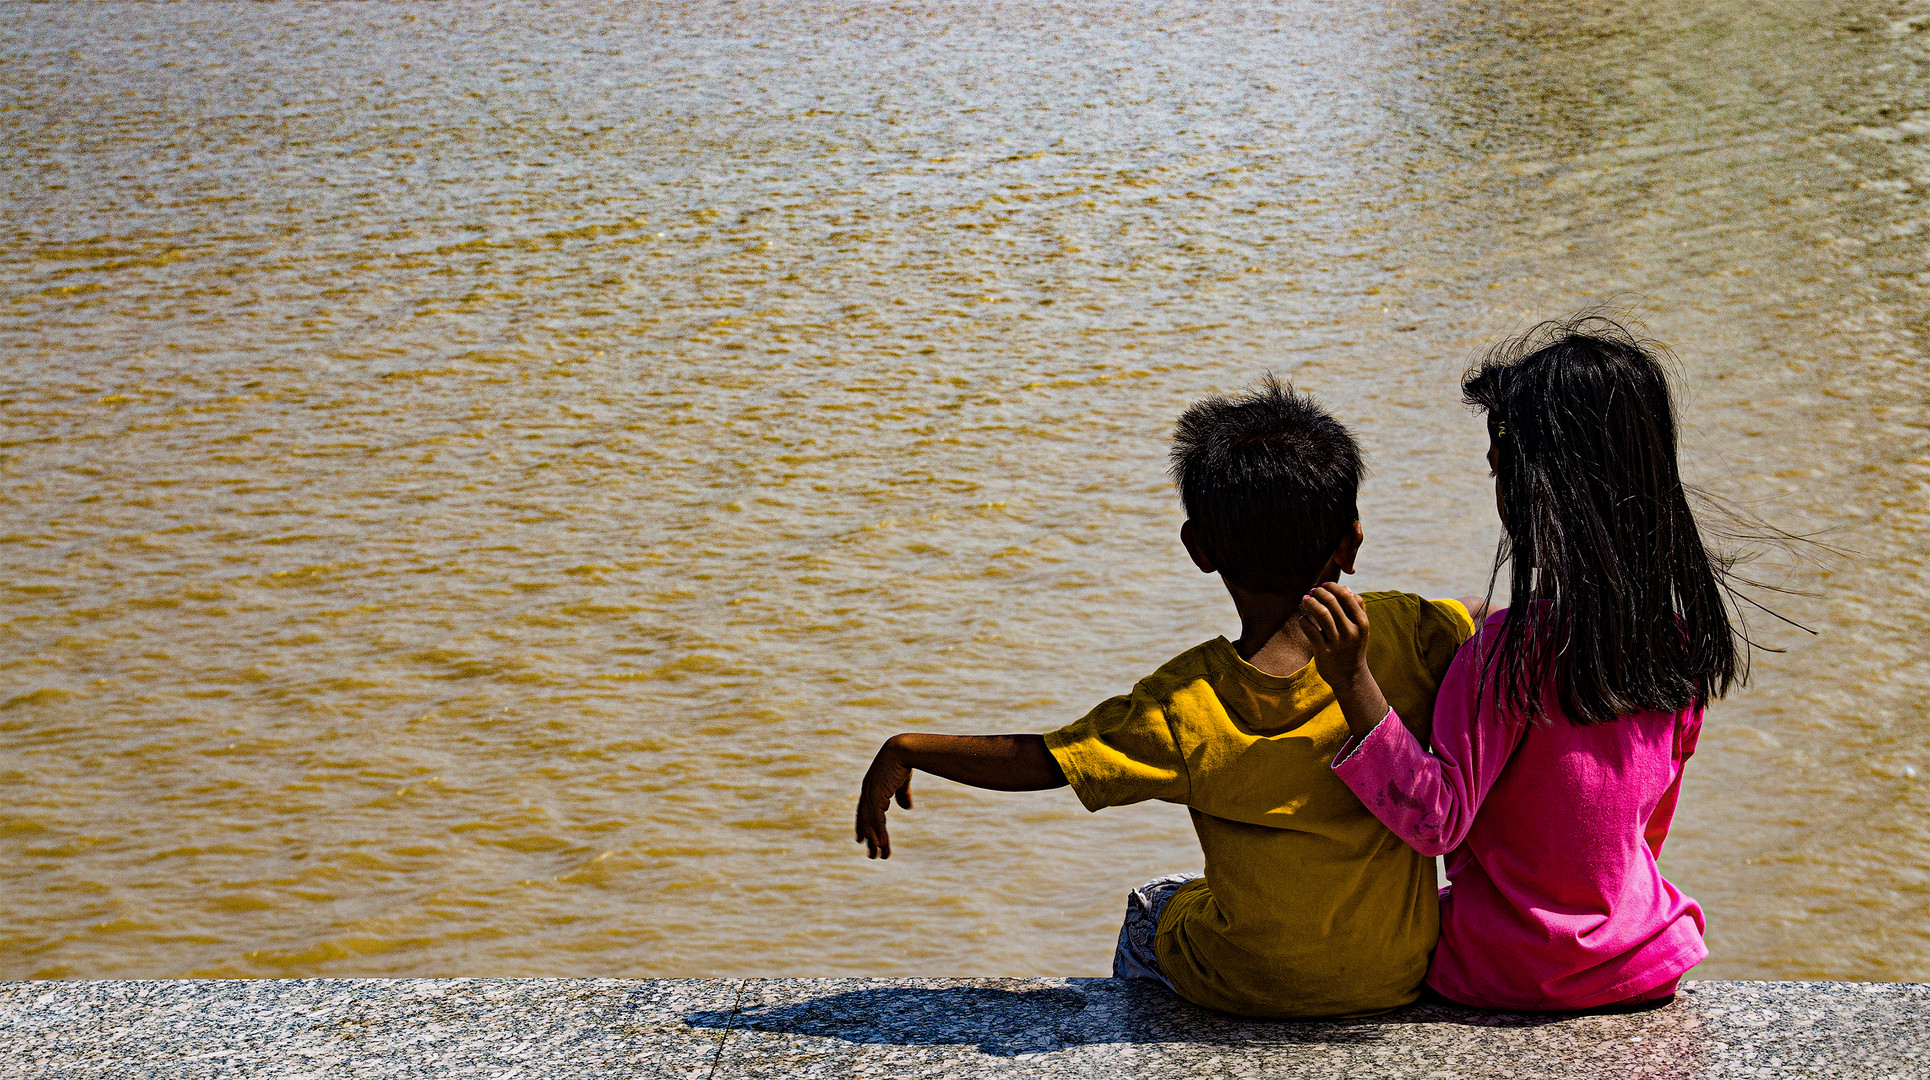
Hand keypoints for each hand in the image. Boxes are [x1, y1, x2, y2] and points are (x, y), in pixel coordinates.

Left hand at [855, 736, 914, 858]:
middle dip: (869, 839)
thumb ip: (902, 795)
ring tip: (877, 856)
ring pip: (870, 823)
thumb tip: (907, 808)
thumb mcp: (902, 781)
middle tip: (872, 856)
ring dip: (874, 840)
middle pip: (866, 821)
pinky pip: (876, 818)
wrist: (903, 749)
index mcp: (871, 788)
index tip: (864, 842)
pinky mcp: (876, 795)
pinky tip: (881, 844)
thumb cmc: (903, 761)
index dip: (864, 827)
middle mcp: (867, 793)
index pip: (866, 812)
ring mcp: (870, 794)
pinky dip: (878, 832)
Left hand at [1300, 584, 1391, 739]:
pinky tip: (1302, 618)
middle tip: (1311, 591)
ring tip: (1305, 599)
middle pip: (1333, 603)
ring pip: (1322, 614)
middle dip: (1319, 593)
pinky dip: (1304, 621)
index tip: (1324, 585)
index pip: (1347, 597)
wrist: (1351, 677)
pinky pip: (1311, 631)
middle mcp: (1351, 632)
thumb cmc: (1353, 647)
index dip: (1333, 587)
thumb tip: (1345, 588)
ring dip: (1310, 603)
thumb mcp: (1361, 629)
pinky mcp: (1324, 652)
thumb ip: (1356, 608)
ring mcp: (1337, 643)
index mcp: (1362, 623)